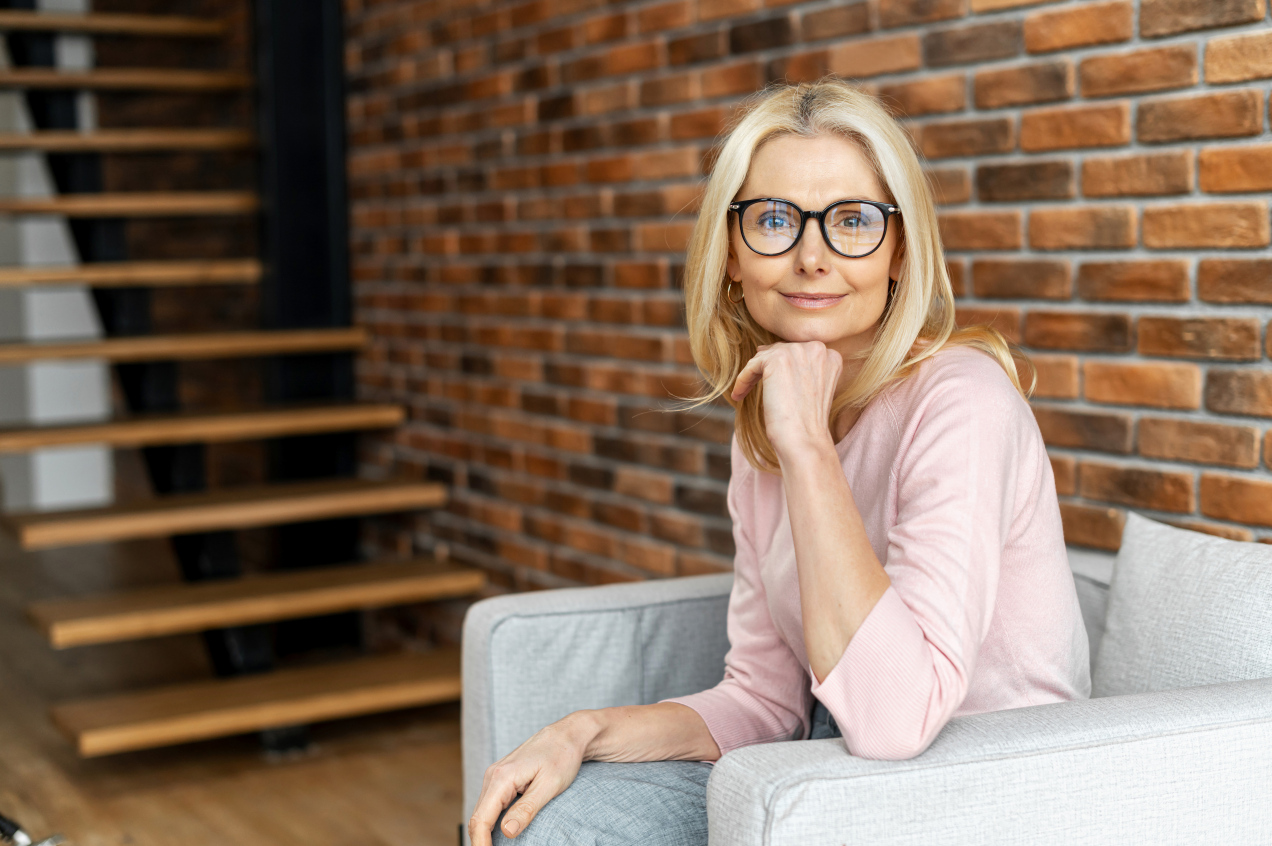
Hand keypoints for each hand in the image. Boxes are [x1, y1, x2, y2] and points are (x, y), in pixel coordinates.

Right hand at [468, 712, 595, 844]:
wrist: (568, 735)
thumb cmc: (562, 756)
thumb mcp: (549, 785)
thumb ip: (527, 809)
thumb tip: (506, 832)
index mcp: (502, 777)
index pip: (481, 819)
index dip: (481, 844)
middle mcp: (493, 775)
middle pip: (478, 817)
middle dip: (481, 841)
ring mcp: (496, 775)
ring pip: (483, 812)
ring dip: (485, 833)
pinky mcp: (502, 778)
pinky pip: (491, 804)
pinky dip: (491, 821)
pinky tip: (499, 833)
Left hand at [730, 341, 841, 457]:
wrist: (804, 439)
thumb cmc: (807, 422)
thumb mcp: (811, 388)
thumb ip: (800, 367)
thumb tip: (764, 350)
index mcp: (831, 356)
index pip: (799, 353)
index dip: (784, 369)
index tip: (774, 385)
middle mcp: (818, 349)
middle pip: (782, 351)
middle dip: (767, 370)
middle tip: (757, 389)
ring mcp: (798, 352)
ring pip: (765, 357)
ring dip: (752, 375)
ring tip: (744, 392)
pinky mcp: (778, 359)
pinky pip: (752, 365)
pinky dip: (742, 380)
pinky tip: (739, 395)